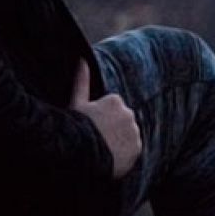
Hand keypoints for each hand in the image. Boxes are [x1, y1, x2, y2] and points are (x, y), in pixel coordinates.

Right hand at [70, 61, 140, 179]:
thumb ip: (82, 80)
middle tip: (96, 138)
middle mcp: (128, 113)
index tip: (91, 126)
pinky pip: (132, 149)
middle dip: (112, 129)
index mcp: (115, 100)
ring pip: (127, 136)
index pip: (112, 109)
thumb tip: (82, 58)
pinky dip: (124, 153)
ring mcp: (134, 130)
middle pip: (121, 122)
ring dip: (119, 141)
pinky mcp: (137, 147)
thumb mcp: (77, 102)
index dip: (100, 118)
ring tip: (102, 149)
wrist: (83, 153)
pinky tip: (110, 156)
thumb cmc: (77, 126)